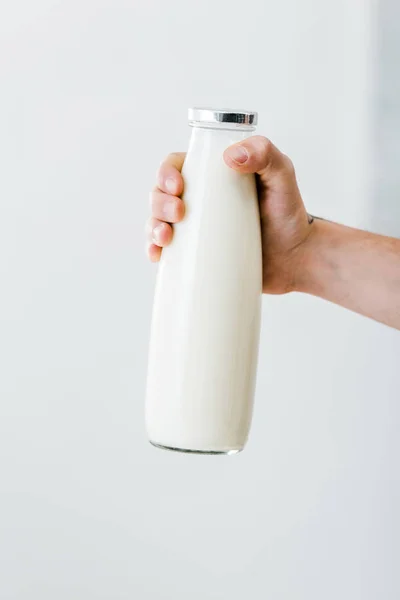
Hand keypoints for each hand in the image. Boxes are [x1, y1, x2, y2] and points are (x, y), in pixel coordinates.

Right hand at [146, 137, 310, 293]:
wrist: (294, 258)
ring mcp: (194, 228)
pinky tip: (156, 256)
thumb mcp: (282, 176)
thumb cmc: (288, 213)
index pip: (176, 166)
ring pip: (158, 221)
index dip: (166, 173)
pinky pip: (166, 251)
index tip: (177, 187)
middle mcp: (197, 200)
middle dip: (159, 202)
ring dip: (152, 227)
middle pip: (161, 194)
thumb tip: (230, 156)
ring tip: (165, 239)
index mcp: (210, 176)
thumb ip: (265, 154)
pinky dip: (154, 251)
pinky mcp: (195, 254)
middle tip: (178, 214)